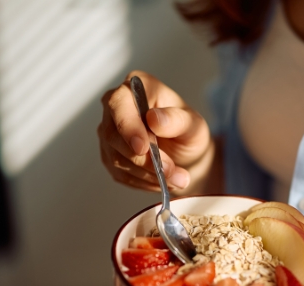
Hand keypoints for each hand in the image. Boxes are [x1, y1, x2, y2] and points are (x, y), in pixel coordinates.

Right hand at [98, 70, 212, 192]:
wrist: (187, 156)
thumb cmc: (189, 133)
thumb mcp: (194, 125)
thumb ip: (177, 120)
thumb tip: (155, 119)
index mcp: (137, 87)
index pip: (119, 103)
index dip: (128, 126)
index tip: (143, 147)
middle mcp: (116, 107)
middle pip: (114, 135)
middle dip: (143, 159)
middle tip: (170, 171)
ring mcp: (110, 132)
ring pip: (116, 158)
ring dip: (147, 174)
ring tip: (176, 179)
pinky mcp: (110, 155)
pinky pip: (120, 173)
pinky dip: (143, 181)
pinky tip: (162, 180)